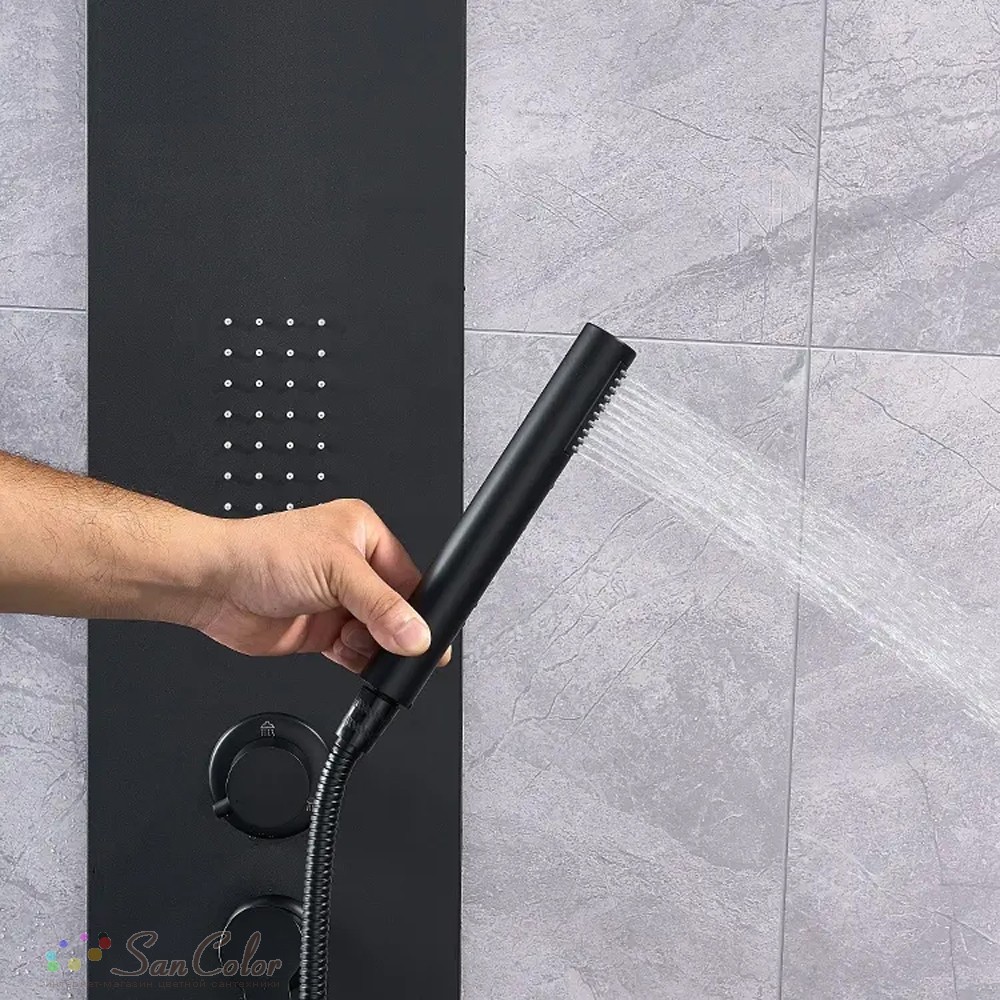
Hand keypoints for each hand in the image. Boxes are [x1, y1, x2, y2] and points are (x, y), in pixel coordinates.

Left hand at [195, 499, 439, 671]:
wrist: (214, 586)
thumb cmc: (263, 554)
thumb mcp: (336, 572)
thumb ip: (382, 607)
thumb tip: (417, 634)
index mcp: (364, 534)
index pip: (409, 577)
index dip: (419, 608)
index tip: (427, 636)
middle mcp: (353, 567)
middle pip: (396, 610)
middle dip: (395, 631)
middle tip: (394, 644)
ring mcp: (337, 601)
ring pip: (378, 635)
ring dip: (374, 648)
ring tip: (355, 642)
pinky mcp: (323, 631)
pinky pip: (356, 653)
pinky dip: (358, 662)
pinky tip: (347, 655)